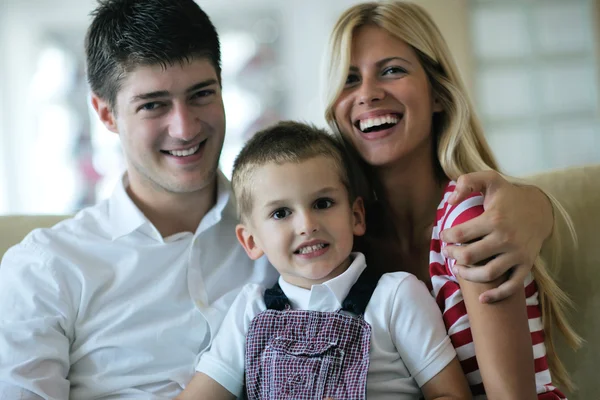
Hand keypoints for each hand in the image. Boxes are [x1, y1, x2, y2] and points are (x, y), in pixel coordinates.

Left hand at [440, 171, 552, 302]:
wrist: (540, 209)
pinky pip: (512, 286)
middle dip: (452, 255)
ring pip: (487, 274)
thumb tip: (449, 201)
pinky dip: (497, 295)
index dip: (446, 237)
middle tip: (448, 252)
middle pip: (470, 256)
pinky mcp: (526, 265)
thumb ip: (467, 182)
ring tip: (458, 269)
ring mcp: (517, 254)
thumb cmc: (508, 196)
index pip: (460, 234)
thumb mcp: (490, 179)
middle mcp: (506, 238)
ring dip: (467, 275)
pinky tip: (482, 298)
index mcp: (494, 219)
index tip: (443, 236)